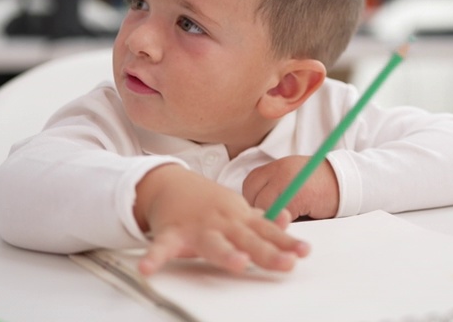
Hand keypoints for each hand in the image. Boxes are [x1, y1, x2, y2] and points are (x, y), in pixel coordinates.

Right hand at [134, 164, 308, 275]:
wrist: (171, 184)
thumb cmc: (210, 203)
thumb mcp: (239, 209)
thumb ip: (262, 221)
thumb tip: (286, 220)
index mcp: (240, 218)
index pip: (268, 232)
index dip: (287, 242)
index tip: (304, 252)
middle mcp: (223, 222)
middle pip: (249, 240)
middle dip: (268, 252)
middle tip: (286, 263)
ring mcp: (198, 227)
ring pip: (213, 244)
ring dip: (226, 253)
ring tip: (238, 263)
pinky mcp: (171, 233)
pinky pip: (162, 247)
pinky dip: (154, 257)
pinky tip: (148, 268)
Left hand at [243, 156, 339, 220]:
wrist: (345, 180)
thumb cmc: (319, 185)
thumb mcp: (292, 178)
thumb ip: (273, 188)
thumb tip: (256, 213)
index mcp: (275, 166)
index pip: (250, 185)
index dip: (255, 200)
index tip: (266, 209)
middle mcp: (278, 170)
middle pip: (253, 197)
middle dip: (262, 211)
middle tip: (278, 217)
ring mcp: (286, 182)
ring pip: (264, 208)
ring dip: (273, 218)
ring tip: (289, 219)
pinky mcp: (297, 196)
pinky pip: (281, 216)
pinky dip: (287, 222)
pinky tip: (300, 218)